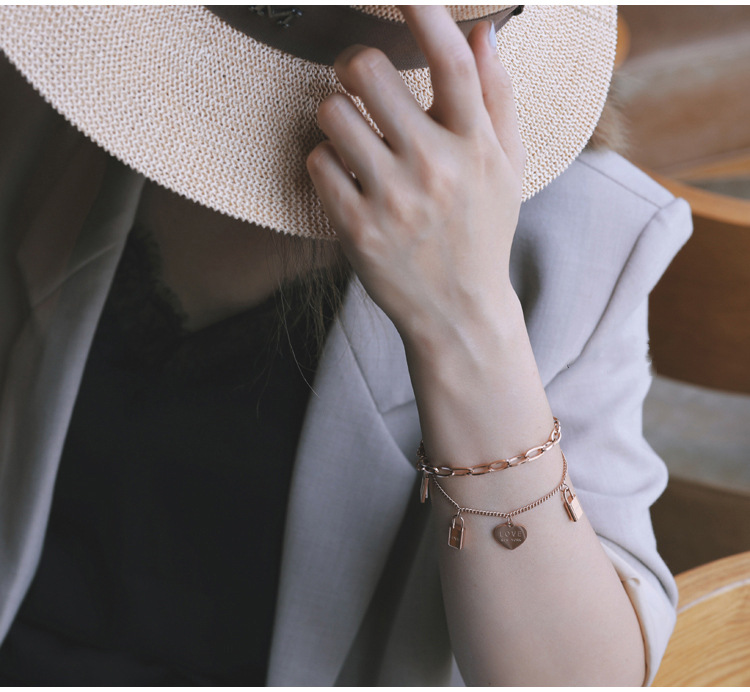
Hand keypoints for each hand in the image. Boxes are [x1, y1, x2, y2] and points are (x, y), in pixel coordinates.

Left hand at [306, 6, 525, 343]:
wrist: (458, 311)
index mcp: (476, 146)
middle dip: (355, 65)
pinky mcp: (356, 227)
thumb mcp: (505, 169)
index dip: (423, 13)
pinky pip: (317, 162)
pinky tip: (345, 177)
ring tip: (353, 136)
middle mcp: (434, 167)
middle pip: (366, 71)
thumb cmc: (482, 233)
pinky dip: (324, 162)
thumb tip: (484, 31)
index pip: (452, 61)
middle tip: (360, 81)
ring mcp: (392, 198)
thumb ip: (497, 98)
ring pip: (331, 112)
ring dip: (336, 115)